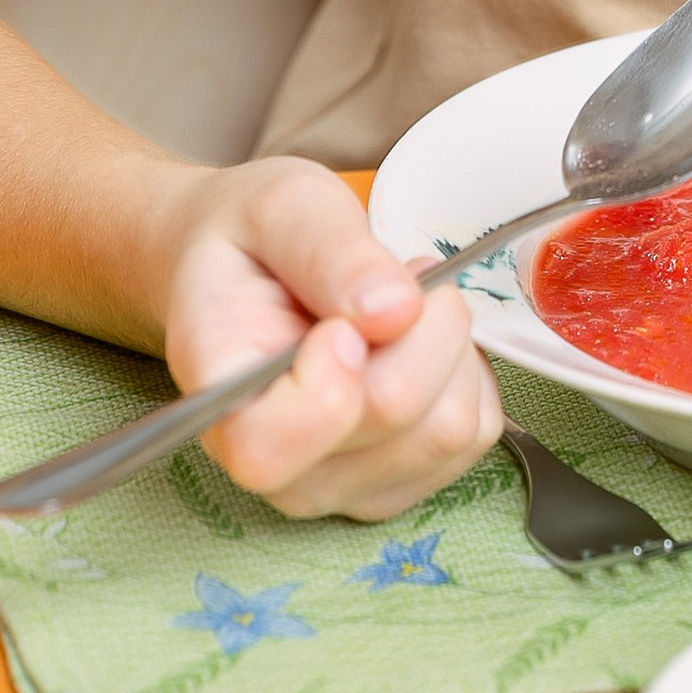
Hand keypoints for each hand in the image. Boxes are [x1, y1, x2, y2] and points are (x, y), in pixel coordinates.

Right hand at [151, 155, 503, 519]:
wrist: (247, 271)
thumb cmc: (252, 242)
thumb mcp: (281, 207)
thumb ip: (329, 252)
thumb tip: (395, 308)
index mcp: (218, 397)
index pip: (268, 448)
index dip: (330, 385)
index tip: (343, 322)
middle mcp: (272, 461)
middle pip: (393, 415)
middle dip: (421, 324)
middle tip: (396, 278)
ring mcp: (335, 484)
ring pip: (447, 431)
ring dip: (450, 350)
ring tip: (405, 309)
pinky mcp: (395, 485)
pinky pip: (473, 435)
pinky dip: (466, 376)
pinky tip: (423, 344)